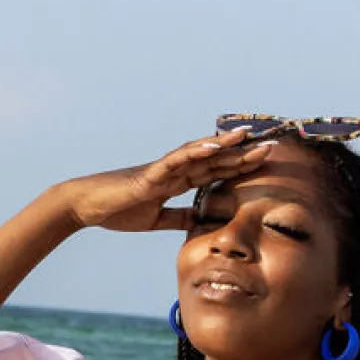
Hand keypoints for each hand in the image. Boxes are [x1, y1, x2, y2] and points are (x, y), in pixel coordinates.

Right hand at [52, 131, 272, 235]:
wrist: (87, 206)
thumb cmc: (117, 210)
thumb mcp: (156, 220)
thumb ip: (178, 218)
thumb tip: (200, 222)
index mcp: (177, 182)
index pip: (215, 172)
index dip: (239, 166)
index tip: (264, 162)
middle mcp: (174, 171)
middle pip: (214, 159)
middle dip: (243, 153)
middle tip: (272, 146)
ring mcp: (163, 170)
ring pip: (199, 153)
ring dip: (224, 144)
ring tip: (247, 136)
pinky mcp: (150, 174)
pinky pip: (176, 160)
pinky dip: (196, 152)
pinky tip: (214, 146)